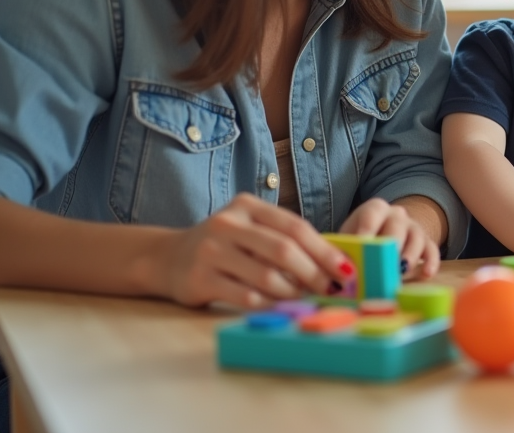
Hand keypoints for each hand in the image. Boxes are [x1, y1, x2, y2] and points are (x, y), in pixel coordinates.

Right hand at [155, 193, 351, 309]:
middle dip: (314, 273)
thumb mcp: (250, 230)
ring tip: (305, 300)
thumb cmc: (224, 246)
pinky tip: (279, 307)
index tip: (346, 270)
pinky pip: (245, 296)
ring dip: (293, 293)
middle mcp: (227, 224)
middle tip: (331, 289)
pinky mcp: (199, 278)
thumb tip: (333, 263)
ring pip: (266, 276)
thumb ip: (283, 239)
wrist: (167, 258)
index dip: (325, 250)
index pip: (295, 227)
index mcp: (248, 207)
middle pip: (283, 250)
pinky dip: (269, 305)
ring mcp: (210, 250)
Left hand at [340, 197, 440, 279]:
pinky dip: (430, 262)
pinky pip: (432, 250)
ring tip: (400, 272)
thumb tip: (339, 271)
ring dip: (409, 255)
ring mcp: (414, 228)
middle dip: (391, 244)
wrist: (384, 237)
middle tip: (384, 262)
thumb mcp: (348, 243)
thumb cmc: (360, 243)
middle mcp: (397, 215)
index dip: (368, 228)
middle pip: (397, 225)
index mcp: (374, 209)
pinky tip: (426, 274)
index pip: (372, 213)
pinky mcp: (427, 243)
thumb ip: (342, 253)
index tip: (363, 245)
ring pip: (416, 237)